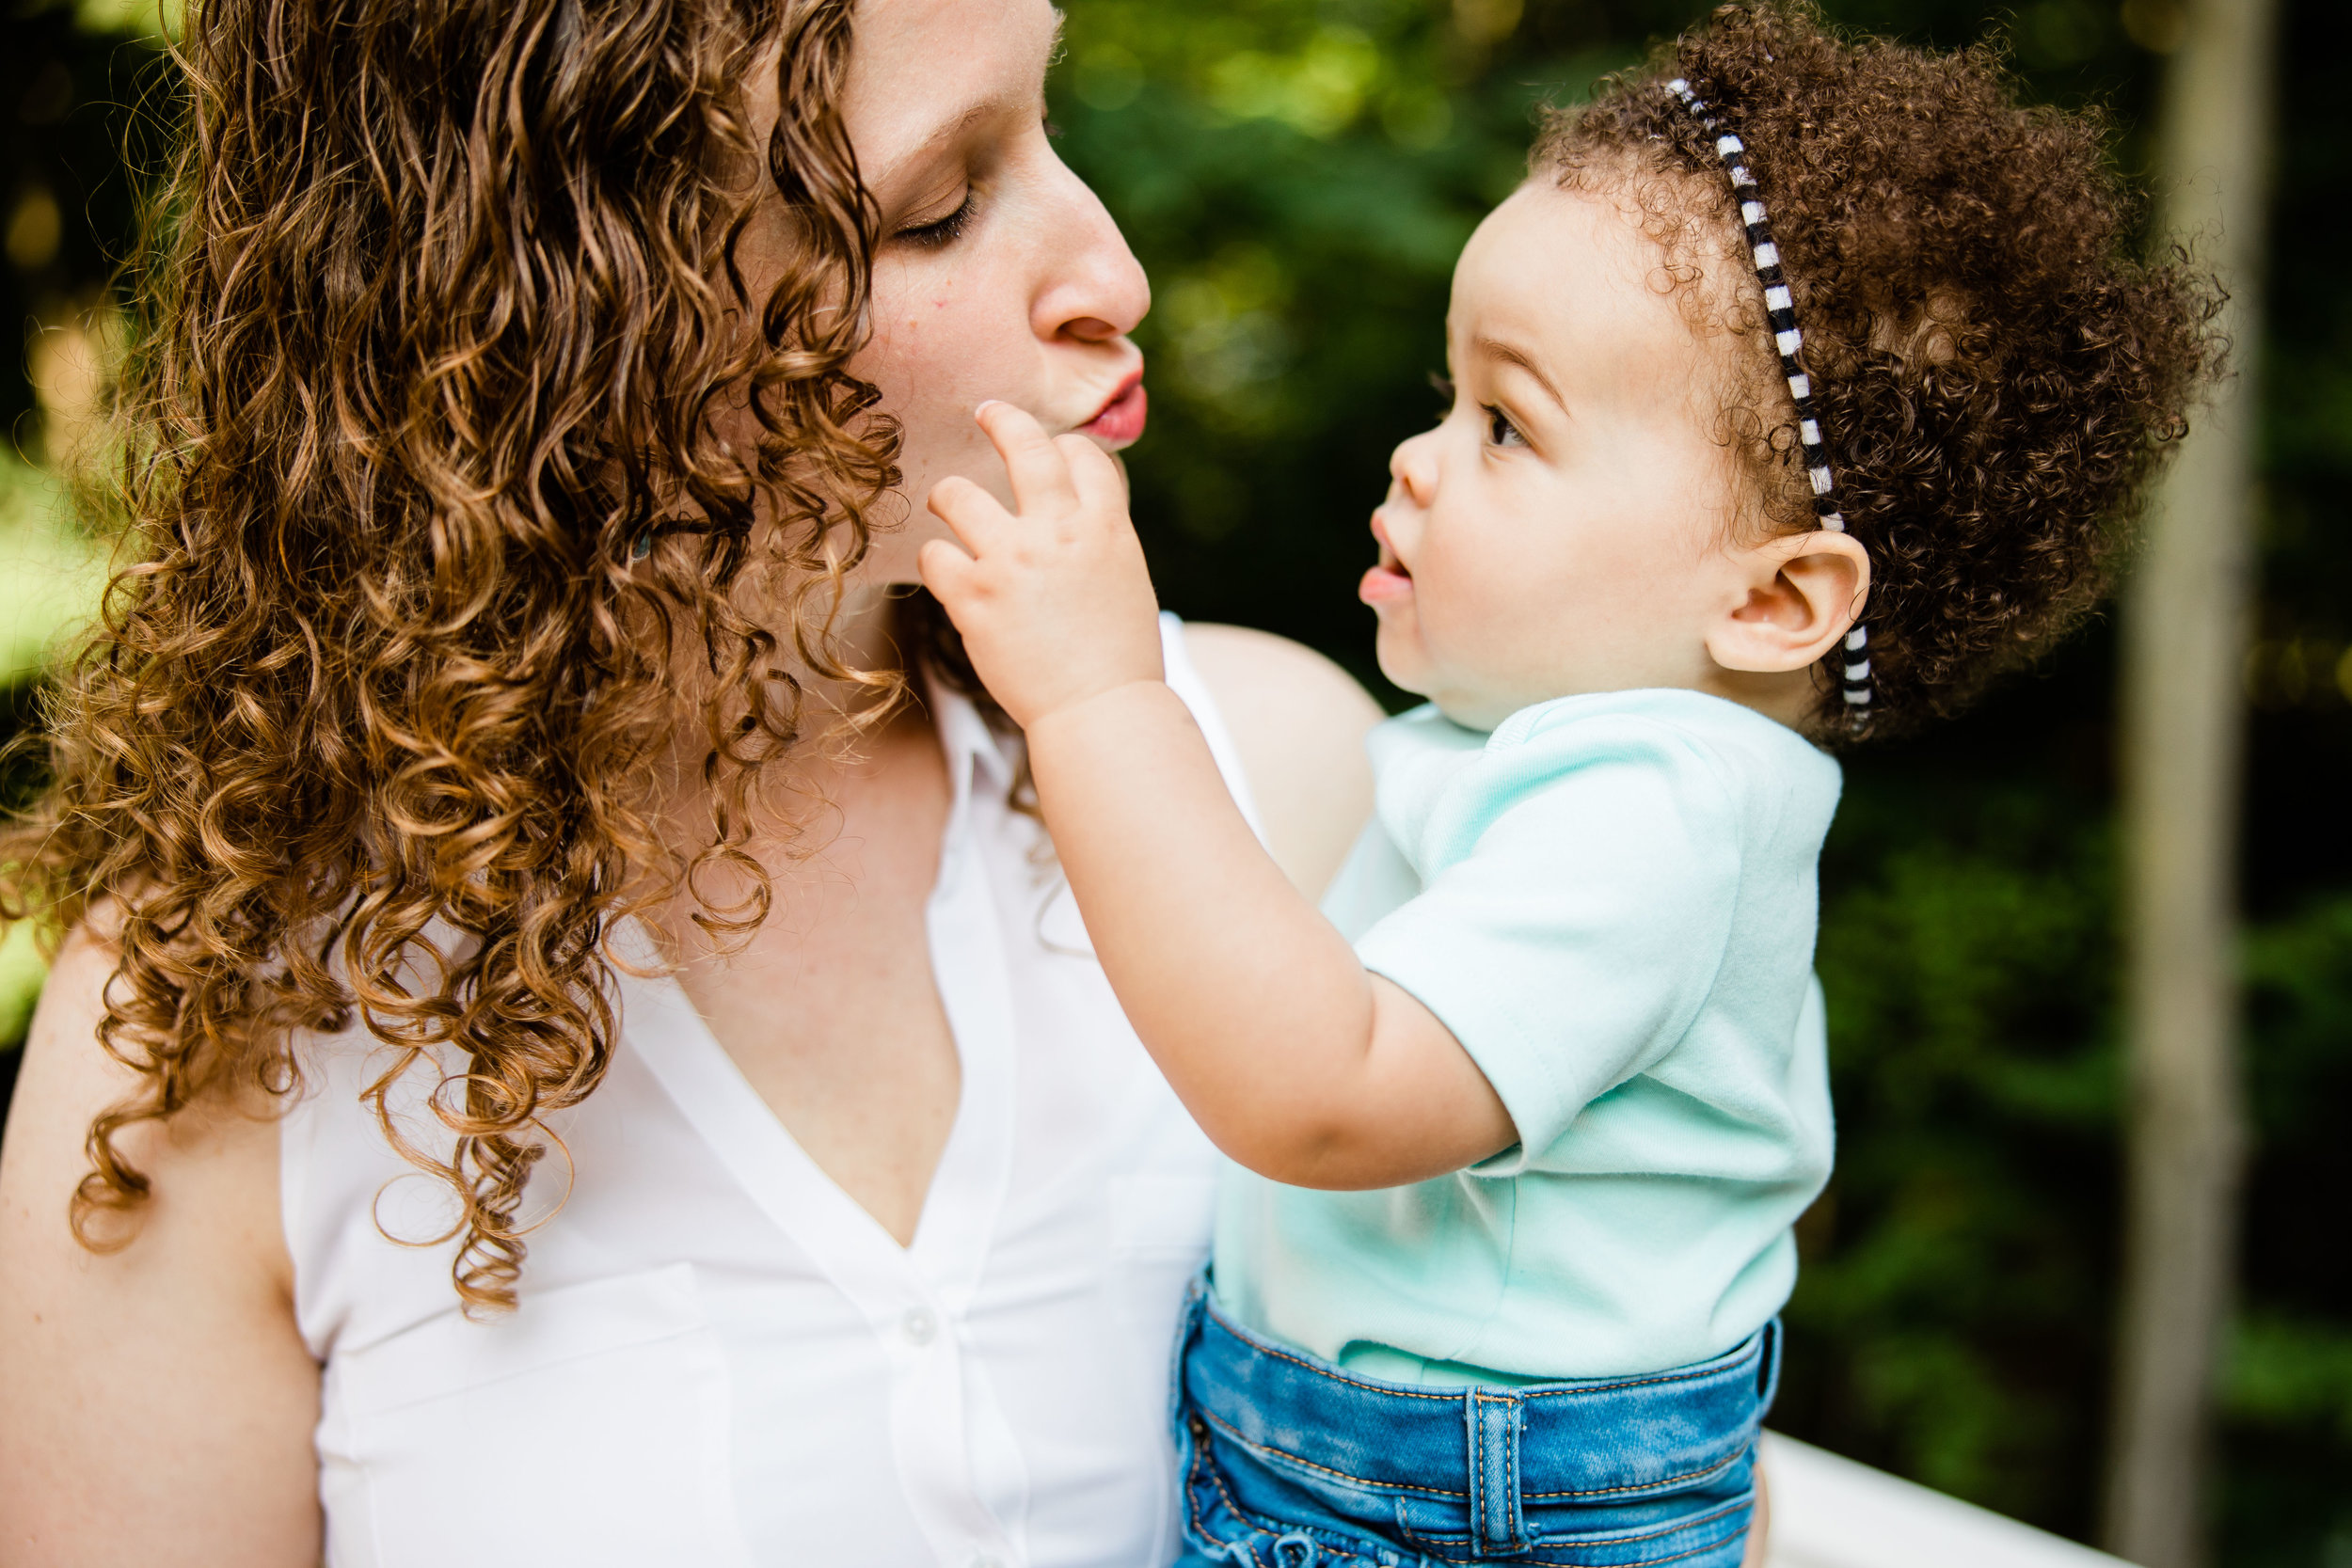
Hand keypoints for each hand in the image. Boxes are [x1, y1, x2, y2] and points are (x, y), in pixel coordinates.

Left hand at [919, 401, 1165, 728]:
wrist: (1101, 710)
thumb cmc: (1119, 656)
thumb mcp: (1127, 578)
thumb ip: (1097, 537)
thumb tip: (1071, 513)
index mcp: (1104, 524)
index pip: (1079, 454)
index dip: (1063, 450)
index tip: (1052, 455)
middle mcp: (1057, 531)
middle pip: (1023, 445)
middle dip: (1001, 418)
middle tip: (986, 412)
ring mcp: (1011, 561)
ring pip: (956, 494)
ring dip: (949, 496)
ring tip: (948, 504)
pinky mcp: (974, 598)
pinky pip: (934, 555)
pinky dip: (938, 561)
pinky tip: (949, 572)